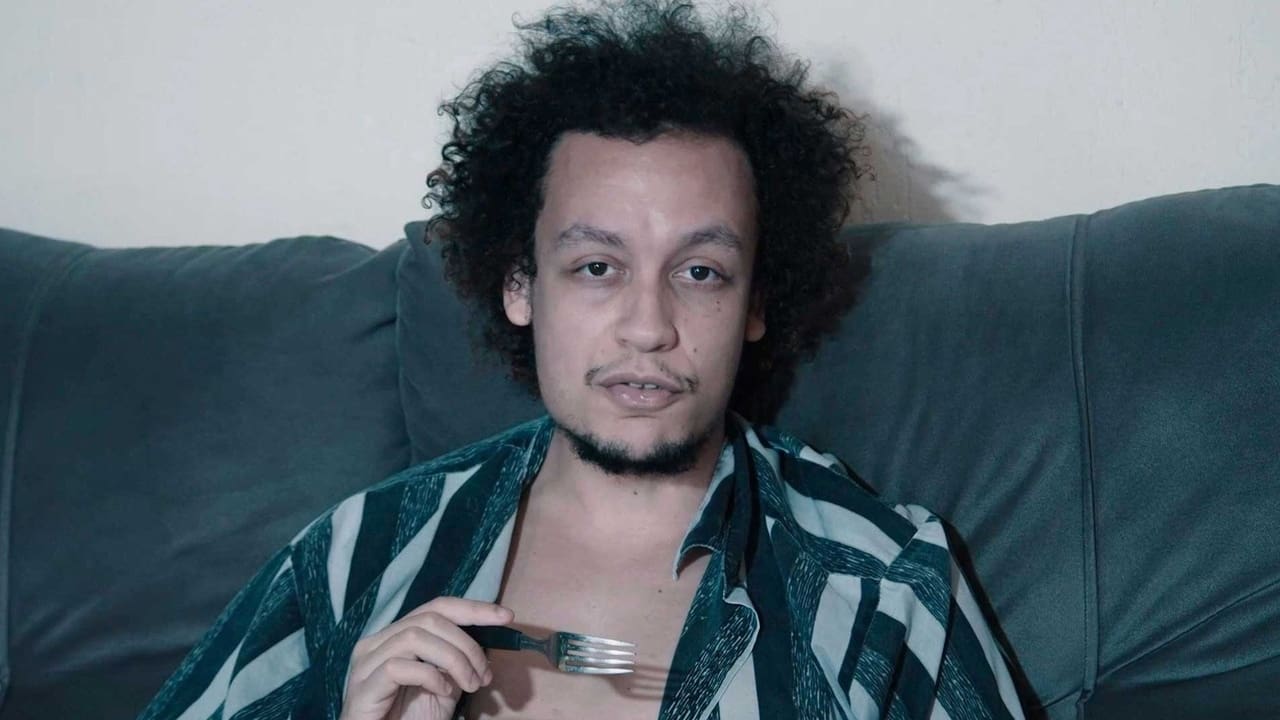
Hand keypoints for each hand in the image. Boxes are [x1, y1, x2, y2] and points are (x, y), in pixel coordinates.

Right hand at [340, 597, 513, 719]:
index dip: (473, 608)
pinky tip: (444, 692)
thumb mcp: (443, 685)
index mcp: (395, 635)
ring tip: (470, 684)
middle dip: (466, 644)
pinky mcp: (364, 683)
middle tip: (484, 674)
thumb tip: (487, 639)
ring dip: (454, 660)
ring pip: (416, 637)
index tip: (506, 616)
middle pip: (430, 619)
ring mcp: (366, 661)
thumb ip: (456, 660)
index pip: (437, 607)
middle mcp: (377, 641)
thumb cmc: (410, 718)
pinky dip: (430, 676)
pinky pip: (399, 667)